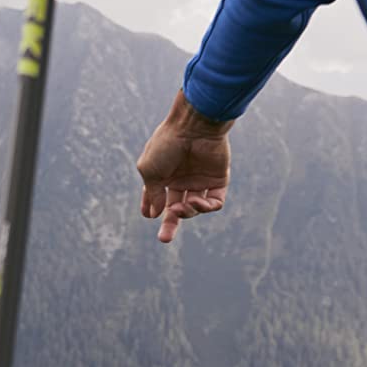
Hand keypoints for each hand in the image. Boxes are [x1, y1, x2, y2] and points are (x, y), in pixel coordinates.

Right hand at [138, 90, 232, 243]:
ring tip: (183, 205)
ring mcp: (200, 180)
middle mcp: (182, 179)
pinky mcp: (218, 180)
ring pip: (195, 208)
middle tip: (164, 239)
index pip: (156, 197)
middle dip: (170, 224)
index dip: (151, 207)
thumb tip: (154, 214)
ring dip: (188, 212)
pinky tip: (198, 203)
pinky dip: (207, 208)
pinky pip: (214, 202)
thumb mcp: (150, 170)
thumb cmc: (167, 144)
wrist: (194, 127)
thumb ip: (152, 194)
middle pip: (176, 208)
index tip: (148, 215)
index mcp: (164, 174)